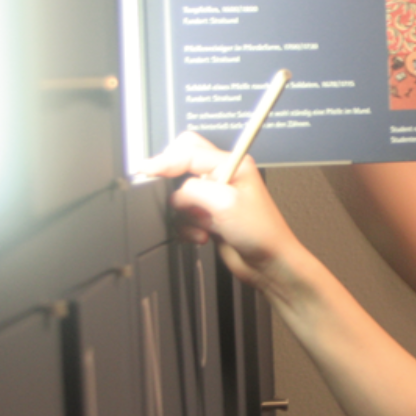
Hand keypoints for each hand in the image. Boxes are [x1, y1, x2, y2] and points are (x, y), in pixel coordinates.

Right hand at [139, 132, 303, 284]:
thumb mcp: (225, 202)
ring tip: (204, 225)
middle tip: (179, 201)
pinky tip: (203, 235)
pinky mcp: (208, 216)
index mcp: (232, 163)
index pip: (189, 151)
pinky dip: (188, 228)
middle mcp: (222, 177)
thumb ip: (193, 190)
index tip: (146, 170)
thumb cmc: (262, 232)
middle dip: (176, 187)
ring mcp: (214, 197)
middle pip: (182, 166)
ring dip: (186, 214)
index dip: (165, 160)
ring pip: (179, 196)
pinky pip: (183, 216)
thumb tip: (175, 193)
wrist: (268, 263)